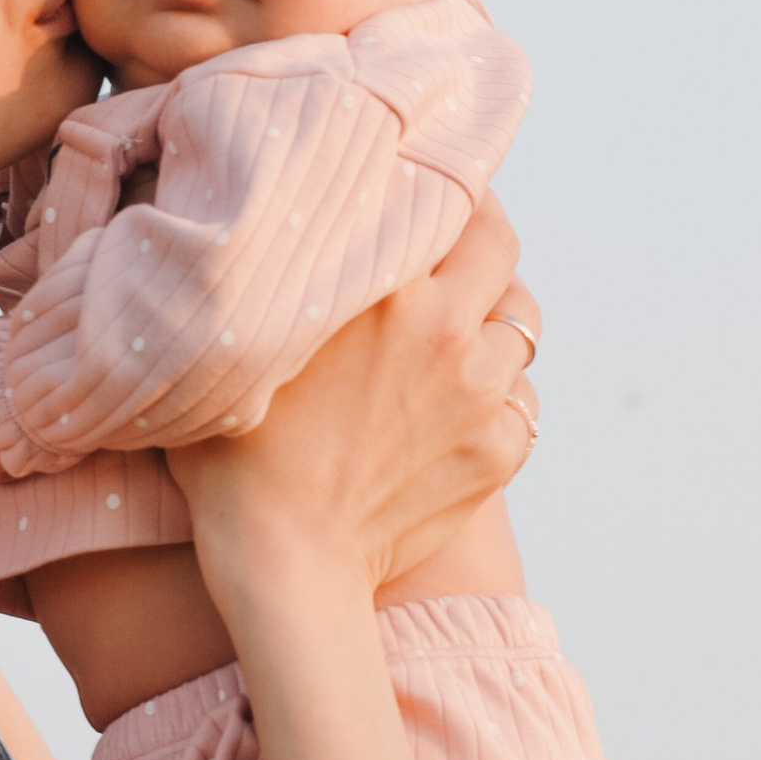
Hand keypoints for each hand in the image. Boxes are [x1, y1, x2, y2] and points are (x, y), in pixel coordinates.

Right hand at [170, 195, 539, 598]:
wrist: (283, 563)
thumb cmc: (238, 457)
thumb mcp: (246, 343)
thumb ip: (281, 281)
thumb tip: (274, 232)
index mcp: (389, 290)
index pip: (459, 207)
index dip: (451, 196)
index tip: (433, 198)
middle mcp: (447, 330)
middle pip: (505, 256)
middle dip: (483, 252)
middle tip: (451, 261)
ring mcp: (482, 394)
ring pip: (521, 331)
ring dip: (492, 329)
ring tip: (451, 344)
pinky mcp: (499, 452)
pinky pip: (522, 402)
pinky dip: (497, 400)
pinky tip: (453, 412)